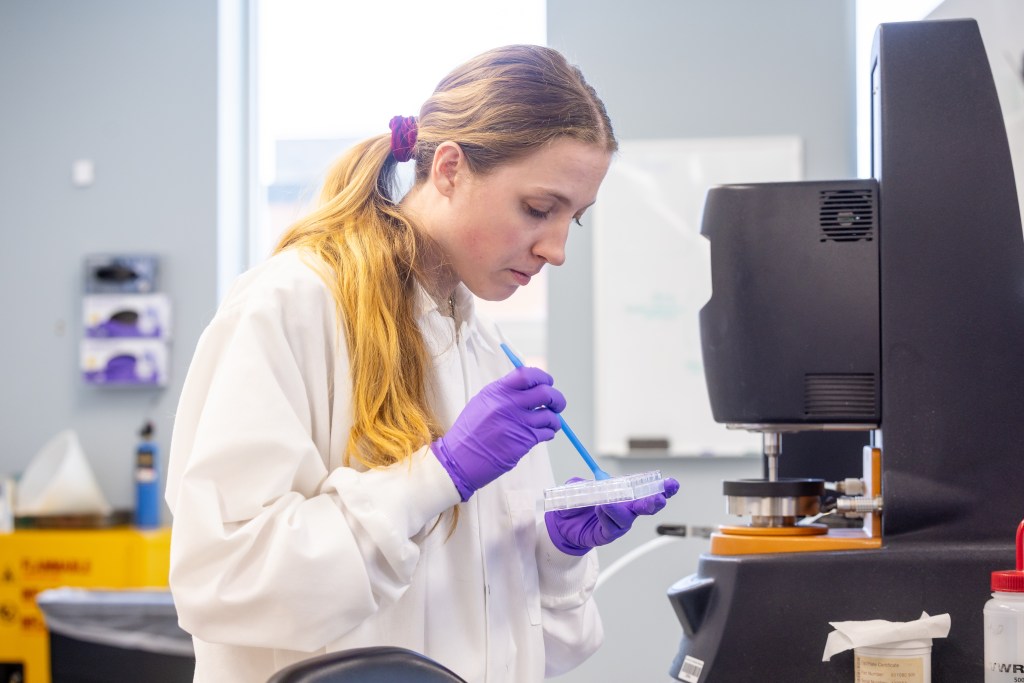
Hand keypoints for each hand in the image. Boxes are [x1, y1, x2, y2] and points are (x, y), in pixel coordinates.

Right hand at [432, 367, 565, 500]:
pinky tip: (543, 435)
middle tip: (557, 404)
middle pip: (546, 393)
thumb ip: (504, 393)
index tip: (547, 382)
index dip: (542, 377)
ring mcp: (518, 423)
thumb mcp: (482, 403)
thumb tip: (529, 387)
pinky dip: (549, 433)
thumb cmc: (470, 433)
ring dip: (554, 420)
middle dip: (557, 399)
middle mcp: (509, 404)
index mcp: (497, 391)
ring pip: (551, 416)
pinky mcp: (524, 441)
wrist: (460, 459)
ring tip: (550, 423)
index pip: (527, 375)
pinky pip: (547, 433)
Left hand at [545, 477, 679, 554]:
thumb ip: (584, 481)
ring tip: (605, 503)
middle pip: (646, 507)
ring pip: (628, 518)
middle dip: (655, 502)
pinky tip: (599, 509)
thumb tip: (590, 480)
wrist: (563, 523)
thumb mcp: (578, 486)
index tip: (672, 484)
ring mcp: (619, 522)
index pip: (646, 489)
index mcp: (625, 494)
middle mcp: (627, 509)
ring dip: (619, 509)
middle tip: (658, 499)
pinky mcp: (609, 534)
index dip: (662, 488)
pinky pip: (612, 527)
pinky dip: (606, 516)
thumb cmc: (577, 503)